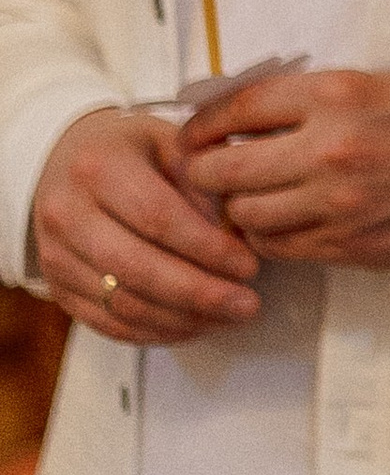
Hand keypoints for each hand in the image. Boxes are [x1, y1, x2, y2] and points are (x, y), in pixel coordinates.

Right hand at [29, 106, 262, 344]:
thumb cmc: (129, 151)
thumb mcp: (169, 142)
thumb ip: (202, 180)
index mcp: (99, 167)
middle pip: (137, 268)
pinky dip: (155, 332)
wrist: (65, 161)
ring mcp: (55, 254)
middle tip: (247, 304)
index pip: (158, 217)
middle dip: (200, 294)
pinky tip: (193, 325)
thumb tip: (236, 232)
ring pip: (122, 304)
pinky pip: (107, 323)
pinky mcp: (57, 287)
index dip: (207, 247)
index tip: (248, 266)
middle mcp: (67, 212)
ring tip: (228, 317)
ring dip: (183, 319)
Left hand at [174, 67, 389, 272]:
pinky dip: (265, 235)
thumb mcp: (369, 84)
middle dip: (206, 171)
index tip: (192, 132)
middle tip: (206, 170)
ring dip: (238, 206)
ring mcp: (335, 201)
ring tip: (248, 196)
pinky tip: (277, 220)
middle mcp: (329, 148)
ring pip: (245, 213)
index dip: (202, 123)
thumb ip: (304, 96)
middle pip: (227, 168)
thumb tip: (236, 112)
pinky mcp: (343, 241)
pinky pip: (275, 245)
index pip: (239, 107)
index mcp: (335, 96)